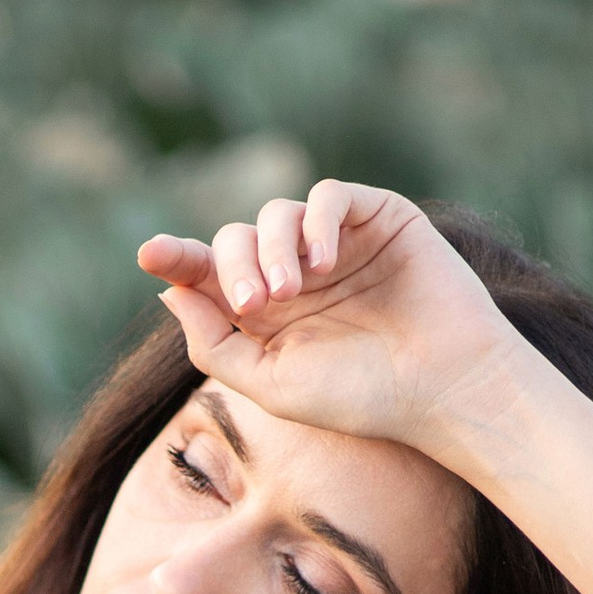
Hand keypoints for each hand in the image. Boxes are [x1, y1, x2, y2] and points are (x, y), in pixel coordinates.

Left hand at [135, 182, 521, 456]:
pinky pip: (329, 197)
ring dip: (272, 249)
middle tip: (255, 304)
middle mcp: (296, 273)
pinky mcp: (377, 217)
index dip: (178, 259)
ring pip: (277, 215)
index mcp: (267, 313)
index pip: (209, 274)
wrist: (442, 388)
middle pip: (236, 240)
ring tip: (291, 292)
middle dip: (233, 265)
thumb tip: (170, 295)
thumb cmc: (362, 397)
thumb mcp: (271, 383)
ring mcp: (336, 242)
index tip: (149, 255)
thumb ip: (216, 344)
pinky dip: (316, 223)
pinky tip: (322, 264)